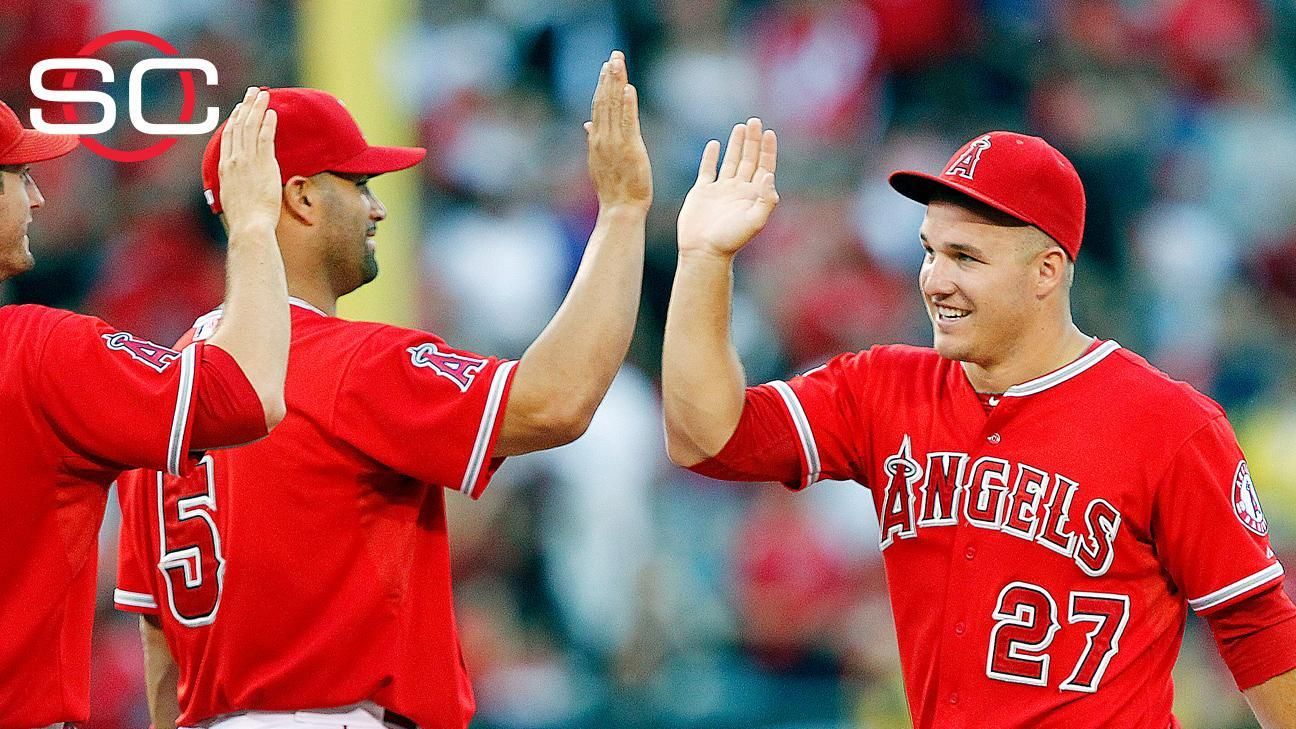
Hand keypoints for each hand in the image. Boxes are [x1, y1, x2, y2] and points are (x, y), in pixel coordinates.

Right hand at [218, 87, 281, 233]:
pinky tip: (272, 112)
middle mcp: (233, 160)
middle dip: (246, 106)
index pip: (228, 137)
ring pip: (251, 127)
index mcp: (224, 168)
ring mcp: (247, 161)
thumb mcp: (234, 199)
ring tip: (263, 95)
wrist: (249, 226)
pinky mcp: (263, 164)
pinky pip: (265, 137)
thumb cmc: (244, 220)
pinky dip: (268, 123)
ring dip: (257, 108)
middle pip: (239, 126)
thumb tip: (244, 187)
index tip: (240, 109)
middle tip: (253, 93)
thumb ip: (237, 187)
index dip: (234, 120)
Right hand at [585, 50, 651, 211]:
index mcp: (597, 140)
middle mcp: (604, 138)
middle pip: (606, 101)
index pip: (599, 106)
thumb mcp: (600, 161)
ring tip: (619, 64)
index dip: (603, 85)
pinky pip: (629, 123)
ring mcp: (616, 143)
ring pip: (615, 108)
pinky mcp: (630, 149)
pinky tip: (629, 89)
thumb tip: (587, 123)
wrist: (620, 209)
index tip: (607, 66)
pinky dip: (628, 106)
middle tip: (615, 55)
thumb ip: (594, 139)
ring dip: (617, 84)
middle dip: (610, 77)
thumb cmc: (614, 189)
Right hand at [677, 118, 777, 257]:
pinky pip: (707, 170)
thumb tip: (769, 175)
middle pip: (748, 159)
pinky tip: (715, 144)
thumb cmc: (730, 239)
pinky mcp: (702, 192)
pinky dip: (711, 156)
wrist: (703, 251)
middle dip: (752, 141)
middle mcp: (738, 190)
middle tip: (754, 121)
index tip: (769, 132)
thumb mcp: (755, 221)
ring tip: (740, 127)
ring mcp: (720, 190)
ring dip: (736, 144)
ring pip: (730, 161)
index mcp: (753, 195)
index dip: (767, 150)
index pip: (763, 167)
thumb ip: (766, 199)